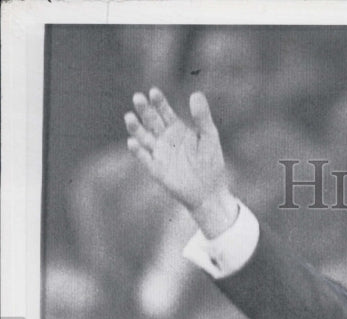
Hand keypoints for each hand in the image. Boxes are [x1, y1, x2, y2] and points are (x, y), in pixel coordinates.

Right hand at [124, 89, 238, 237]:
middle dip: (144, 109)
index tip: (153, 92)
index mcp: (176, 127)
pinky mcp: (156, 169)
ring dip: (135, 128)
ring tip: (129, 117)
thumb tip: (196, 94)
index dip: (158, 101)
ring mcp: (159, 153)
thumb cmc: (211, 163)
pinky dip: (138, 151)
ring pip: (143, 137)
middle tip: (138, 97)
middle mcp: (164, 138)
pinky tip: (132, 143)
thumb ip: (202, 117)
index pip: (163, 110)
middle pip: (150, 120)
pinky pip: (144, 159)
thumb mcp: (209, 137)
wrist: (210, 191)